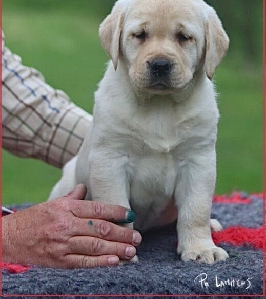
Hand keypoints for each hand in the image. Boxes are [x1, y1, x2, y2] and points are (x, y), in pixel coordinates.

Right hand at [2, 184, 141, 267]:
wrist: (10, 239)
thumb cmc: (34, 219)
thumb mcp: (52, 204)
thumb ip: (71, 197)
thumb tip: (85, 187)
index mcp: (66, 208)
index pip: (96, 208)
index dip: (115, 211)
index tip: (130, 214)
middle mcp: (66, 225)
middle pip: (99, 228)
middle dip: (122, 232)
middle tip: (137, 236)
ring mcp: (63, 244)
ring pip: (95, 245)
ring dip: (116, 248)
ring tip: (132, 250)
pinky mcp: (59, 261)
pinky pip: (83, 261)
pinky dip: (100, 262)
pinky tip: (114, 262)